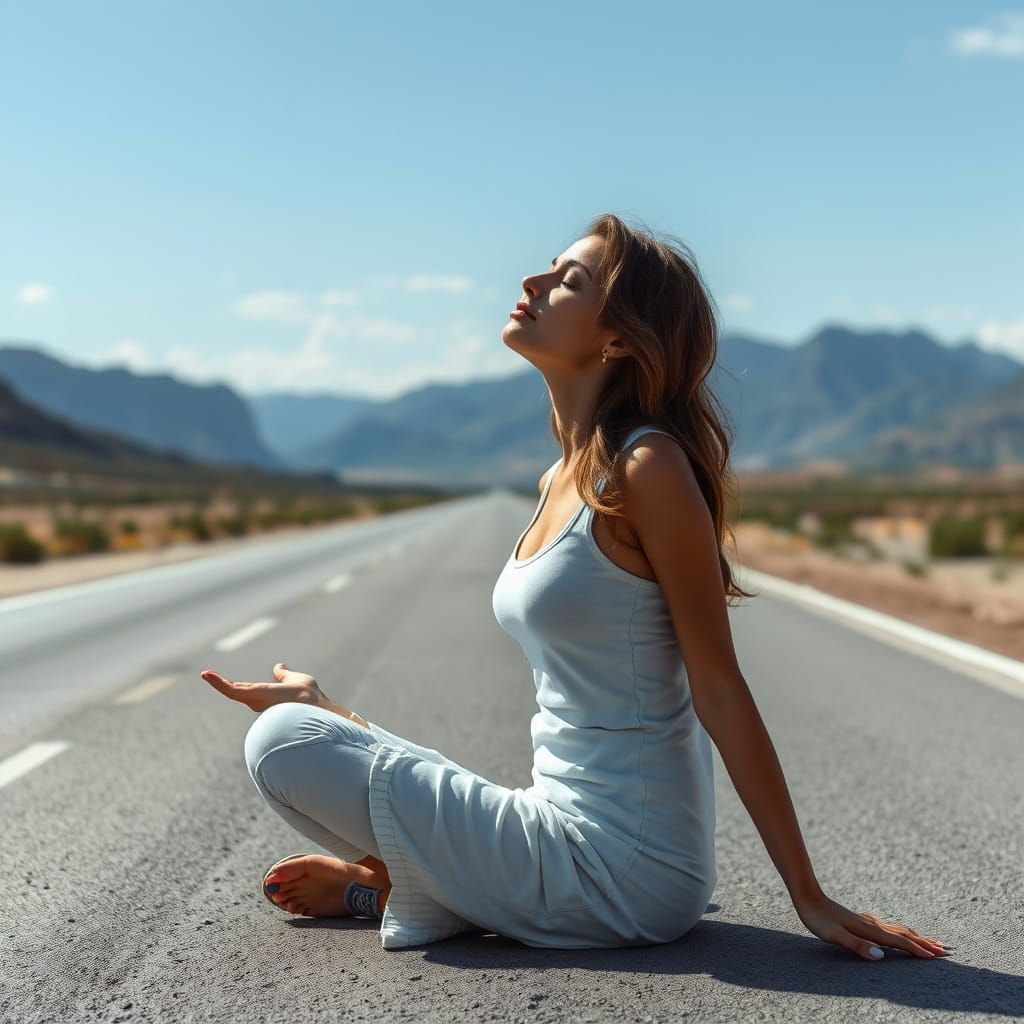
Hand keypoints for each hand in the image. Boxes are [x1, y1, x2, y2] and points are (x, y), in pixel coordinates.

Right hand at [200, 662, 326, 713]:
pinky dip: (219, 682)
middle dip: (223, 685)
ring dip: (218, 683)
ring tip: (205, 674)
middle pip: (239, 691)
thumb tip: (279, 667)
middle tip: (207, 675)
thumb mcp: (295, 680)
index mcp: (268, 696)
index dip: (241, 686)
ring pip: (233, 691)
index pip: (251, 690)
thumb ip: (284, 676)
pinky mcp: (252, 695)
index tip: (230, 682)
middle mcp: (259, 700)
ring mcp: (254, 699)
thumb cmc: (309, 697)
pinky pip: (232, 689)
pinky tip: (207, 674)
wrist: (312, 707)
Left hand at [794, 890, 950, 960]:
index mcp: (869, 930)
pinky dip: (902, 932)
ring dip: (916, 936)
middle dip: (925, 943)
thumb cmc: (818, 918)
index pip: (899, 942)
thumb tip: (881, 956)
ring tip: (931, 942)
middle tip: (946, 950)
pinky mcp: (862, 920)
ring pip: (898, 929)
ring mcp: (868, 920)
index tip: (938, 956)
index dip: (919, 950)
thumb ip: (856, 946)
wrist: (807, 896)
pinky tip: (899, 933)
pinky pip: (889, 927)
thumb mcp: (834, 936)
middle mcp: (872, 924)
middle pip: (904, 934)